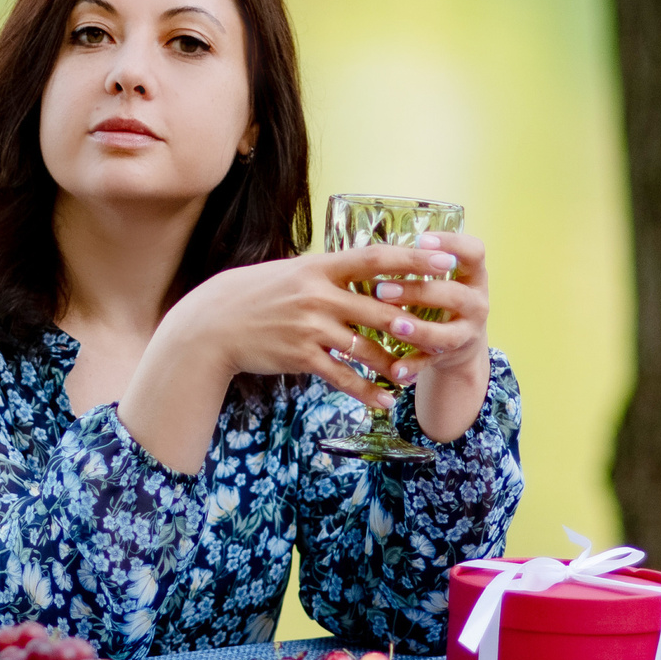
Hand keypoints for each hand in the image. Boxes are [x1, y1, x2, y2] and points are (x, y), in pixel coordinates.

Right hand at [174, 242, 469, 409]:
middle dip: (415, 322)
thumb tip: (366, 267)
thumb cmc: (257, 295)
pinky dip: (367, 391)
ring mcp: (310, 326)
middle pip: (379, 308)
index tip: (446, 260)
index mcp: (320, 266)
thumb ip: (330, 273)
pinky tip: (384, 401)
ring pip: (366, 348)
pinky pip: (343, 376)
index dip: (414, 259)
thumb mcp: (293, 272)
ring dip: (395, 364)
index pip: (376, 258)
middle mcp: (318, 294)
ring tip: (416, 375)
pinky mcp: (301, 356)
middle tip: (445, 330)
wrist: (214, 323)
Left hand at [379, 232, 491, 442]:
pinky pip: (431, 363)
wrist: (460, 343)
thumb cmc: (440, 298)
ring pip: (448, 335)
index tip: (420, 241)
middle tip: (382, 289)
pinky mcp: (451, 357)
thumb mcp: (443, 277)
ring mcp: (468, 333)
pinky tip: (395, 369)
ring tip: (393, 326)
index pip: (475, 252)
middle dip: (419, 292)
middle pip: (455, 295)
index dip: (451, 244)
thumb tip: (376, 244)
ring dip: (420, 330)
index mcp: (474, 276)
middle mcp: (477, 304)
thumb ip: (419, 262)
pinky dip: (412, 366)